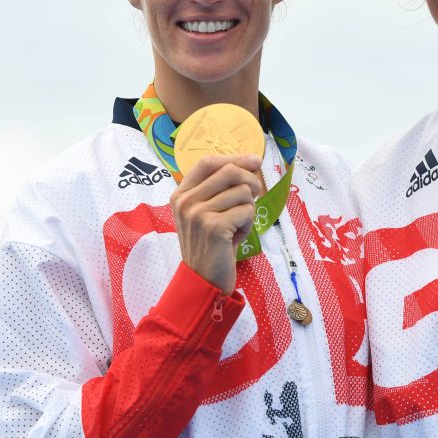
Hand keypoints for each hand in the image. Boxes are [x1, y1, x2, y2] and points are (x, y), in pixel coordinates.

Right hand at [169, 154, 263, 294]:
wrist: (203, 280)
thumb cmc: (212, 244)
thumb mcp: (208, 212)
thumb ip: (220, 188)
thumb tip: (250, 163)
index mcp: (181, 194)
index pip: (208, 162)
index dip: (234, 157)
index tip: (254, 161)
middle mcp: (186, 201)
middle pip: (229, 171)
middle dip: (251, 181)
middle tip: (255, 196)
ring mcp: (197, 213)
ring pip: (243, 191)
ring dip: (249, 208)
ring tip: (238, 225)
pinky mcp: (214, 226)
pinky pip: (247, 211)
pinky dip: (249, 223)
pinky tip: (237, 236)